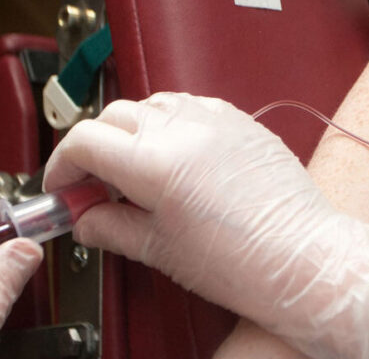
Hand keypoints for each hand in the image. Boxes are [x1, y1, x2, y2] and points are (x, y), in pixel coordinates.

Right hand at [43, 92, 368, 358]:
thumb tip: (87, 218)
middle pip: (113, 117)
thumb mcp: (161, 251)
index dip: (64, 165)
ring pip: (152, 104)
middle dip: (94, 147)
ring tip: (137, 169)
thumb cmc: (246, 263)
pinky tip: (176, 154)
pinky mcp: (242, 121)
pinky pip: (191, 105)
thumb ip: (111, 227)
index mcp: (156, 163)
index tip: (66, 186)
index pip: (85, 141)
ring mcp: (217, 120)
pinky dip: (172, 123)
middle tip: (96, 184)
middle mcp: (185, 129)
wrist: (303, 259)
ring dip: (132, 130)